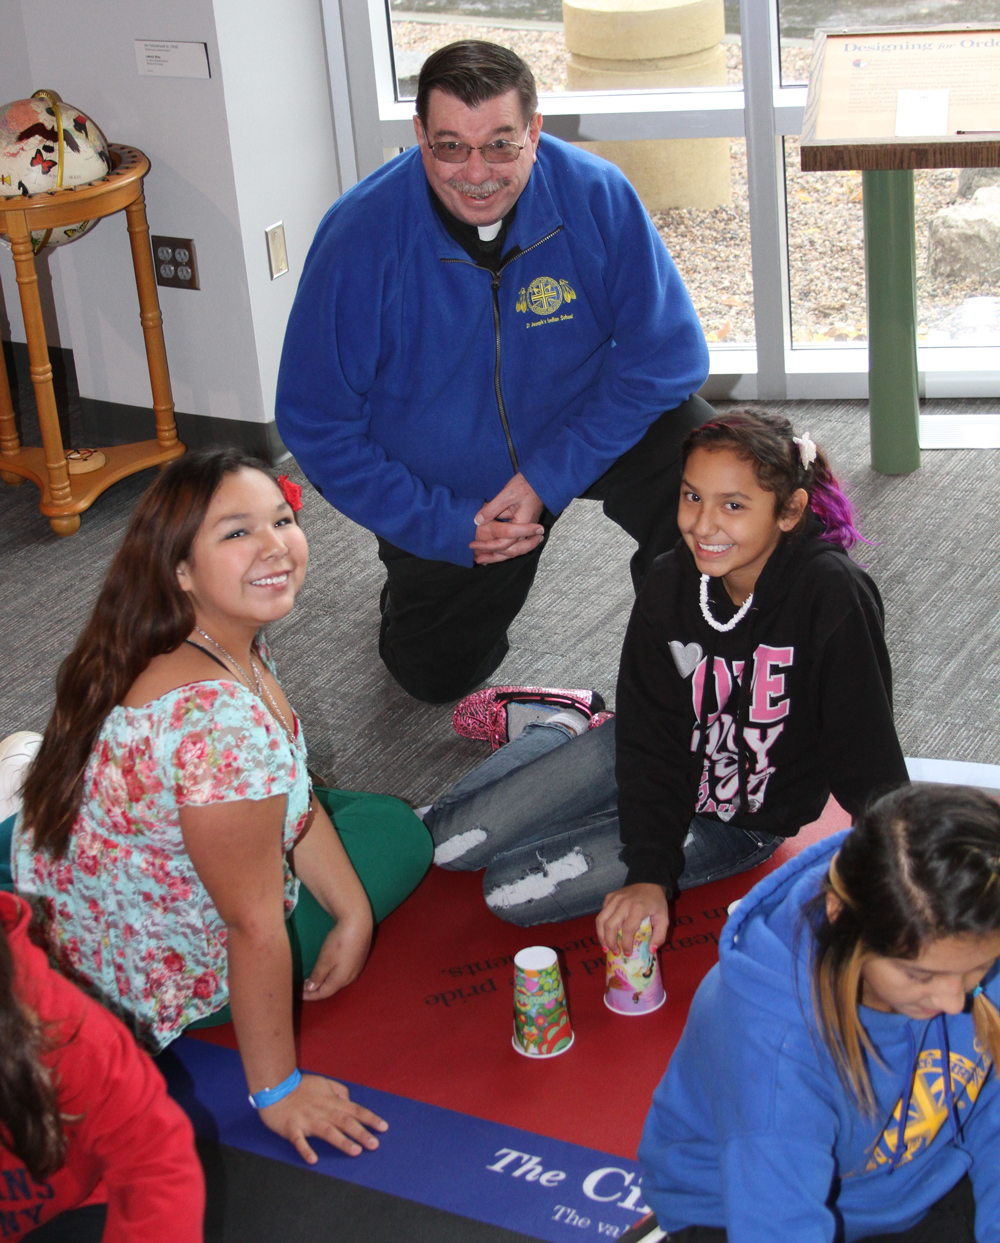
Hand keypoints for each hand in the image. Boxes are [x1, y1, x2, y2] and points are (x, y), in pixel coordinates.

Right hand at [260, 1073, 387, 1162]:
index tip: (383, 1128)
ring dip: (342, 1142)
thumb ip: (338, 1091)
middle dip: (361, 1133)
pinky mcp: (292, 1128)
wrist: (274, 1087)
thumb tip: (349, 1100)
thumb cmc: (299, 1087)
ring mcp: (307, 1120)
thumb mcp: (323, 1082)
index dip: (370, 1118)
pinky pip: (299, 1140)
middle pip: (345, 1122)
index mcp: (331, 1102)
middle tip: (374, 1144)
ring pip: (328, 1132)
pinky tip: (313, 1160)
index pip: (355, 1110)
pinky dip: (306, 1150)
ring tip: (355, 1151)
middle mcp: (323, 1111)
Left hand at [303, 909, 372, 1000]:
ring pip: (337, 981)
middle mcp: (350, 978)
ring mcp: (356, 968)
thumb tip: (312, 989)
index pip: (322, 993)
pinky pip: (343, 973)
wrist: (359, 923)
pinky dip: (332, 975)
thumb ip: (318, 976)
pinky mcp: (359, 959)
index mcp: (341, 980)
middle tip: (302, 986)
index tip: (296, 994)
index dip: (309, 995)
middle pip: (331, 988)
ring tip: (312, 979)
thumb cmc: (339, 942)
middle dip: (316, 989)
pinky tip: (328, 969)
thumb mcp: (325, 960)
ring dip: (324, 981)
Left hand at [470, 472, 544, 563]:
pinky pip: (514, 541)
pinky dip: (504, 546)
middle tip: (478, 560)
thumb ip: (492, 509)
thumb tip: (477, 521)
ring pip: (514, 549)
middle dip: (495, 557)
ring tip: (484, 559)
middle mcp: (527, 530)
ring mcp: (527, 529)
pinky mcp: (524, 526)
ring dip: (500, 555)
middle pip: (512, 551)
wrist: (541, 480)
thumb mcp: (507, 494)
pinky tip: (494, 548)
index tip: (473, 544)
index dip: (488, 545)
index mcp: (523, 523)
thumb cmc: (525, 484)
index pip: (505, 542)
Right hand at [596, 883, 669, 954]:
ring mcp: (614, 898)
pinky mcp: (609, 896)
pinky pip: (602, 913)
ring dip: (601, 936)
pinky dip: (601, 925)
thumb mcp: (664, 918)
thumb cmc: (656, 903)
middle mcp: (623, 903)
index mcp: (638, 908)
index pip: (628, 929)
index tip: (627, 953)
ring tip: (605, 946)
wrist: (649, 882)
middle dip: (610, 942)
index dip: (626, 944)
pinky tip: (606, 933)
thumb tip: (651, 951)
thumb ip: (660, 935)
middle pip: (610, 926)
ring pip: (601, 919)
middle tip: (615, 952)